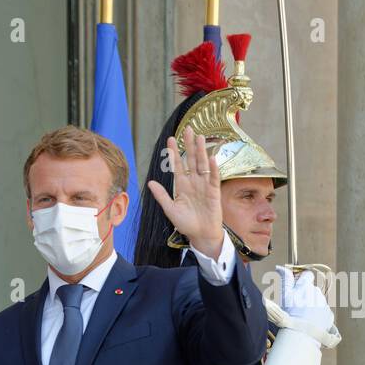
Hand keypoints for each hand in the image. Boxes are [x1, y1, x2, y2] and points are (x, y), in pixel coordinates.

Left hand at [147, 126, 222, 255]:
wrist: (200, 234)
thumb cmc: (185, 223)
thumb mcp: (170, 209)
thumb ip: (161, 195)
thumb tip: (149, 182)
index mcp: (182, 185)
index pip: (178, 165)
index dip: (174, 153)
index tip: (170, 139)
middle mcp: (193, 182)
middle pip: (191, 160)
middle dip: (189, 145)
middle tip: (188, 130)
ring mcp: (204, 185)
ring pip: (202, 165)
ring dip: (201, 152)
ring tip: (200, 138)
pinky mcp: (214, 192)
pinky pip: (214, 178)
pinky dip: (213, 169)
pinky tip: (212, 158)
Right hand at [277, 267, 333, 332]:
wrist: (301, 335)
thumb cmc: (290, 315)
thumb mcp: (284, 295)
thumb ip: (284, 280)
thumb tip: (280, 267)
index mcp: (307, 287)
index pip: (307, 275)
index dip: (300, 281)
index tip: (294, 289)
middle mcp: (318, 293)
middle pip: (311, 290)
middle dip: (304, 295)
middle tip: (295, 307)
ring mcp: (324, 305)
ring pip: (317, 301)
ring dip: (311, 306)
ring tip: (302, 317)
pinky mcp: (329, 316)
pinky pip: (323, 312)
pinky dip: (317, 316)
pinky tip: (309, 323)